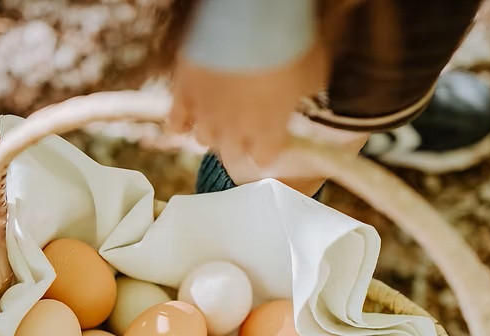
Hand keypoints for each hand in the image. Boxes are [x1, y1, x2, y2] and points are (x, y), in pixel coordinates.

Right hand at [168, 41, 327, 165]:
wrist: (247, 24)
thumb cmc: (289, 48)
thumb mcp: (313, 72)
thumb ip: (306, 90)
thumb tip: (307, 92)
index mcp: (269, 130)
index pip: (263, 158)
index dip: (265, 151)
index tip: (268, 142)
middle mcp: (236, 130)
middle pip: (232, 154)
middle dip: (238, 145)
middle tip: (243, 131)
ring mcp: (207, 114)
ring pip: (204, 139)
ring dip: (211, 133)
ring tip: (215, 121)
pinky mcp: (184, 95)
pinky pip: (176, 122)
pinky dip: (180, 124)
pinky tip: (184, 122)